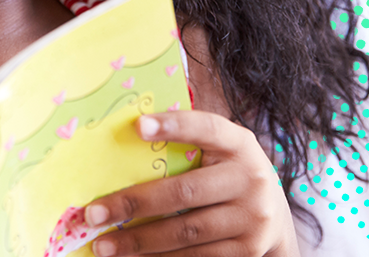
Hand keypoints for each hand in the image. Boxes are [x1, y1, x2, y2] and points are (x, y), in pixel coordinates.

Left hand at [85, 111, 298, 256]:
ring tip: (104, 244)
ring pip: (185, 231)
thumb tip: (128, 136)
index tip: (138, 126)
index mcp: (239, 144)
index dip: (175, 125)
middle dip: (133, 203)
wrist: (274, 219)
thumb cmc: (228, 174)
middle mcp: (251, 179)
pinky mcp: (246, 251)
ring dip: (139, 240)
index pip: (207, 128)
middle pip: (184, 192)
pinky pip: (195, 256)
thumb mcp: (220, 151)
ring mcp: (252, 219)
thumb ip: (187, 143)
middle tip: (94, 213)